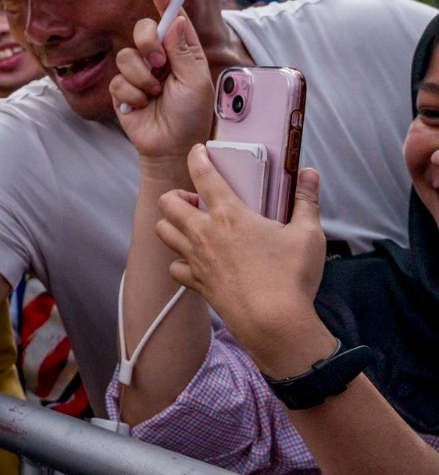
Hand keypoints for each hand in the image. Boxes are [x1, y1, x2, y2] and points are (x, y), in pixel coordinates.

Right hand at [109, 0, 213, 177]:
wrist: (171, 147)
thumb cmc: (191, 116)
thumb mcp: (195, 81)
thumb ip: (184, 50)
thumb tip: (177, 20)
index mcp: (181, 53)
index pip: (172, 22)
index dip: (166, 4)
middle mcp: (159, 60)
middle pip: (142, 31)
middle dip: (148, 44)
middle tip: (159, 62)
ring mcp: (139, 74)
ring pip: (126, 56)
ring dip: (141, 78)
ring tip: (153, 94)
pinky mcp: (122, 90)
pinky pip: (118, 81)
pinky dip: (132, 95)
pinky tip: (142, 106)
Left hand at [157, 160, 333, 378]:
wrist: (274, 323)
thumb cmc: (291, 277)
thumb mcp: (308, 234)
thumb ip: (307, 201)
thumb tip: (311, 174)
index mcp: (229, 214)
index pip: (203, 174)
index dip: (197, 157)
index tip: (197, 151)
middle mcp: (204, 233)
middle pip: (168, 202)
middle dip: (176, 195)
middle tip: (196, 200)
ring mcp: (196, 259)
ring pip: (163, 231)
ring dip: (171, 224)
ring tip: (192, 226)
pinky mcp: (196, 283)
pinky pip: (174, 267)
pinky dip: (179, 261)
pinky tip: (194, 261)